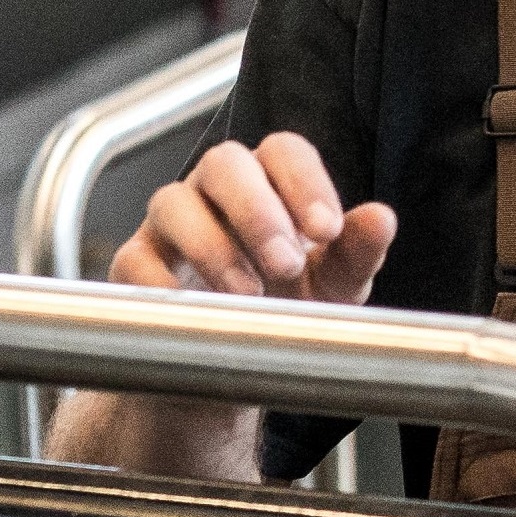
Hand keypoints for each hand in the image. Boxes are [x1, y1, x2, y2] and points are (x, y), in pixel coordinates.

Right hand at [111, 133, 396, 306]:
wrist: (230, 365)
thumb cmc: (286, 308)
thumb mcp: (333, 286)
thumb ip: (358, 252)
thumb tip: (381, 218)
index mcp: (270, 183)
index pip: (284, 151)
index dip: (305, 183)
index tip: (328, 230)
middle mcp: (216, 191)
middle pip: (225, 163)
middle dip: (257, 211)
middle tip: (286, 264)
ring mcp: (169, 225)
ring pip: (173, 203)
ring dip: (212, 246)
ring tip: (247, 292)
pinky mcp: (134, 266)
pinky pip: (135, 260)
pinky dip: (161, 283)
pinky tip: (195, 310)